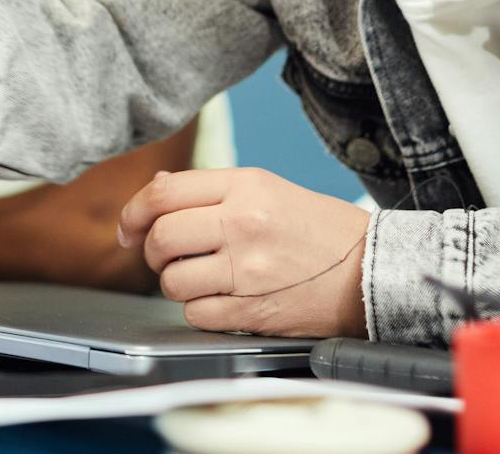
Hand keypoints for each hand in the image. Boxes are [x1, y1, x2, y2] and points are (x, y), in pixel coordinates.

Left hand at [118, 167, 370, 337]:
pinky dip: (198, 310)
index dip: (134, 212)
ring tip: (196, 277)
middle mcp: (243, 223)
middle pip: (161, 238)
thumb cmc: (317, 228)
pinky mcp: (254, 311)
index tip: (129, 227)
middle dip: (150, 251)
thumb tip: (154, 191)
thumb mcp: (266, 188)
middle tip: (162, 256)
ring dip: (174, 283)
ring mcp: (248, 269)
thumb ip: (209, 190)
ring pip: (172, 281)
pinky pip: (197, 314)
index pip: (163, 193)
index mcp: (245, 186)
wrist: (371, 270)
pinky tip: (218, 299)